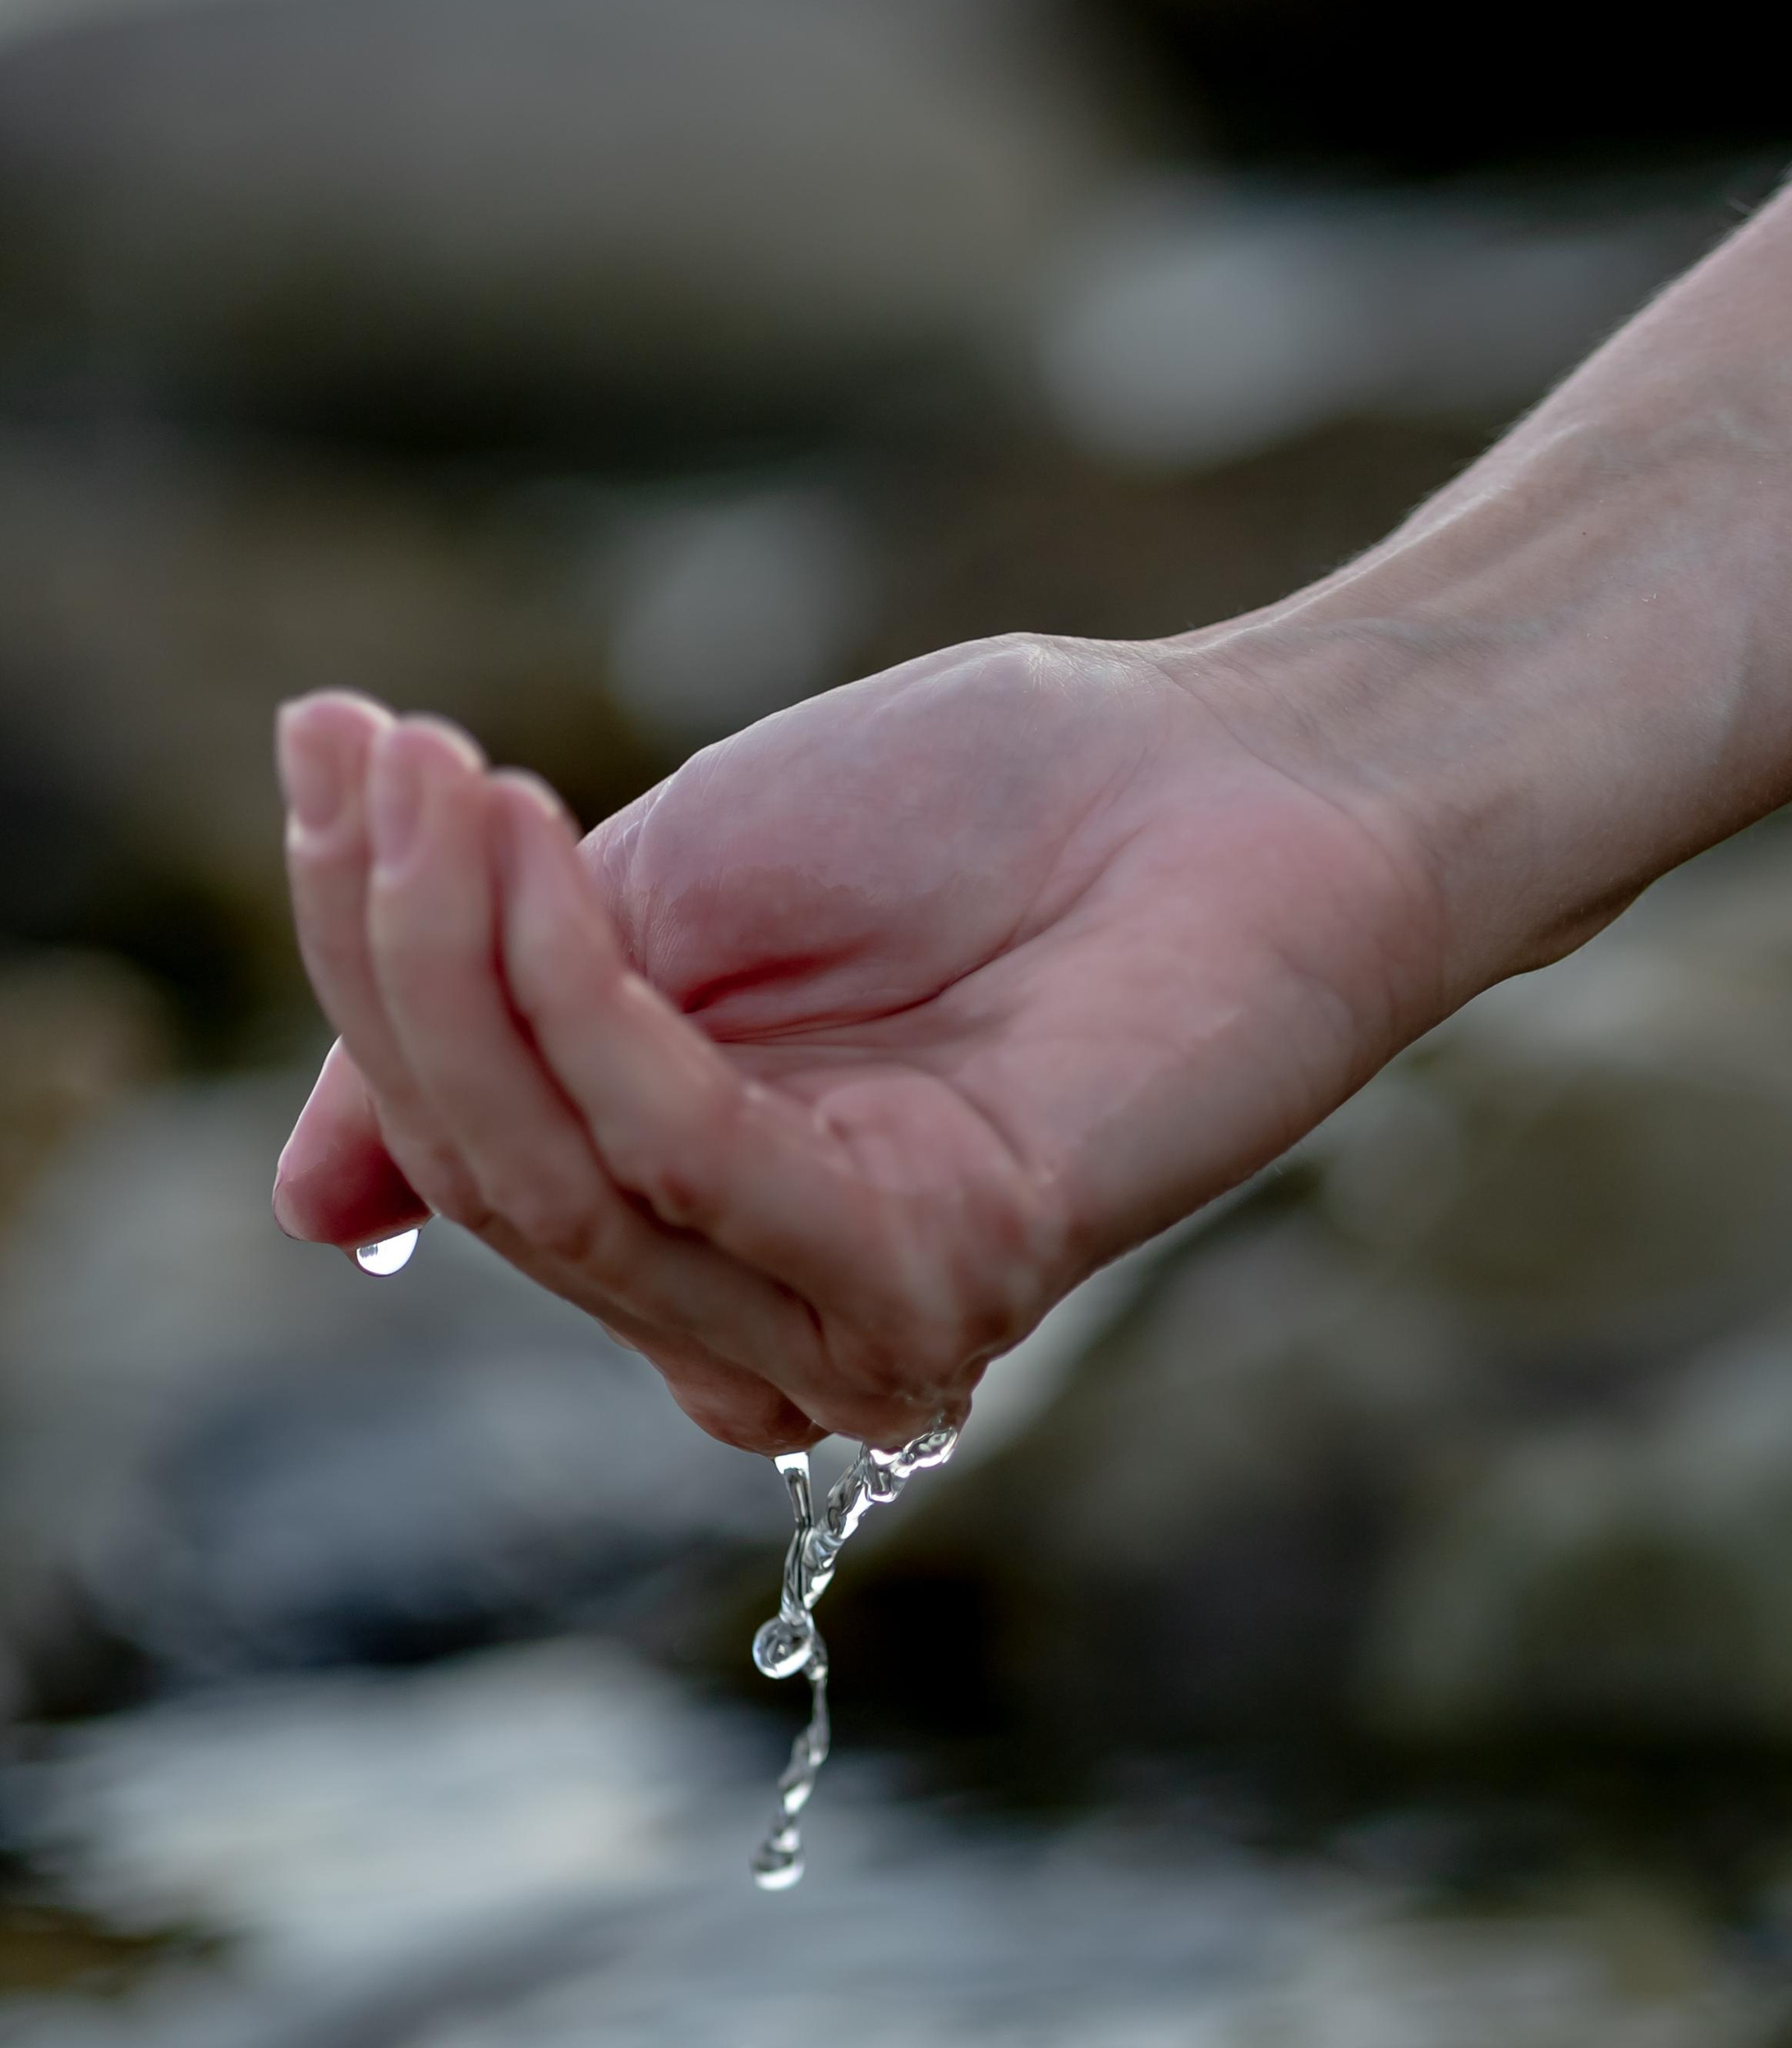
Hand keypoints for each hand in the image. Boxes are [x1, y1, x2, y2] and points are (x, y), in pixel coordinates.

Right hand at [273, 632, 1436, 1449]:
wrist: (1224, 774)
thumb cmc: (975, 815)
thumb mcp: (671, 899)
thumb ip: (502, 1033)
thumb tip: (312, 1208)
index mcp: (687, 1199)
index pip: (462, 1132)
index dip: (369, 950)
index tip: (331, 742)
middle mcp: (754, 1290)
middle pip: (498, 1178)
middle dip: (406, 960)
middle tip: (383, 754)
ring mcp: (848, 1305)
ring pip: (571, 1195)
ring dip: (483, 976)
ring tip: (460, 784)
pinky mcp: (944, 1283)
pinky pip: (702, 1178)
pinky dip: (605, 1025)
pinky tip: (561, 876)